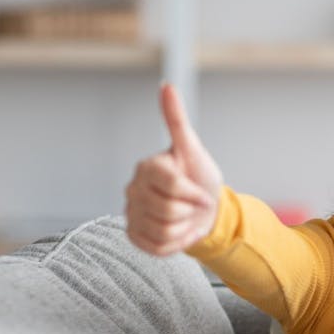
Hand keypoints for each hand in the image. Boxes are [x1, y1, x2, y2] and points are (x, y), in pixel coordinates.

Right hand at [124, 83, 223, 255]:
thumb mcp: (193, 149)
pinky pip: (157, 247)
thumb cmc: (199, 176)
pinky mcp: (133, 235)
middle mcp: (133, 189)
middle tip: (194, 205)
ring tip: (186, 217)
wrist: (203, 208)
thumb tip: (166, 86)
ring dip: (184, 228)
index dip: (195, 195)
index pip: (173, 187)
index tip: (203, 193)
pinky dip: (175, 243)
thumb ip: (177, 120)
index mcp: (147, 167)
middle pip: (169, 211)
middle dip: (191, 211)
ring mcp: (131, 213)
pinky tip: (178, 230)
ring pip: (164, 231)